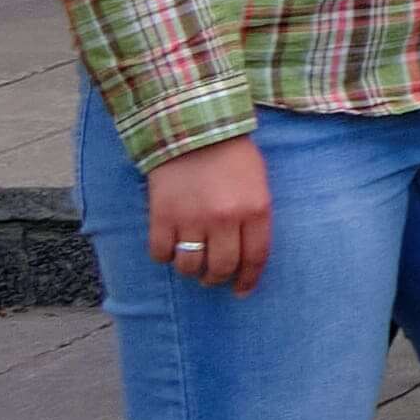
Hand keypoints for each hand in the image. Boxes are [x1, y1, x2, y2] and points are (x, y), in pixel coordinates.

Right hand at [137, 133, 275, 295]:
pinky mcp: (162, 216)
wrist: (193, 129)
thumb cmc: (231, 155)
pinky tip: (169, 247)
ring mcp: (192, 218)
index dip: (248, 280)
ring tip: (191, 263)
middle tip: (212, 277)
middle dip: (216, 279)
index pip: (255, 258)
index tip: (242, 291)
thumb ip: (256, 216)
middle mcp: (225, 219)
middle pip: (220, 268)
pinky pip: (160, 253)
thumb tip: (248, 255)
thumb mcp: (258, 183)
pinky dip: (164, 256)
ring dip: (190, 270)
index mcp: (255, 209)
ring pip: (189, 265)